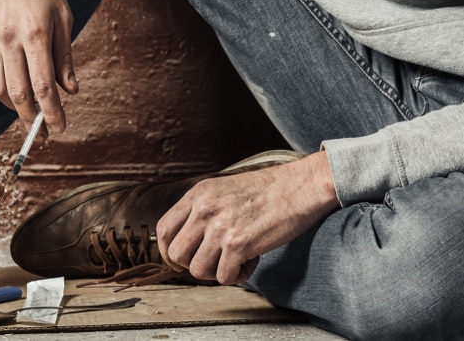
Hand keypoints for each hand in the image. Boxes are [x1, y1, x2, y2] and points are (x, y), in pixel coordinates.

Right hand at [0, 0, 78, 134]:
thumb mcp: (64, 16)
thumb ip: (65, 57)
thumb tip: (71, 91)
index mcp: (34, 31)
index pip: (43, 85)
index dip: (52, 112)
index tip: (60, 128)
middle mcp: (6, 36)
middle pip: (17, 94)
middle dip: (32, 118)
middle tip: (43, 129)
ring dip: (13, 104)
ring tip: (28, 106)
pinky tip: (9, 87)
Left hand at [156, 151, 339, 284]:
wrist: (299, 187)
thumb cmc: (268, 190)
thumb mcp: (225, 189)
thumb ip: (204, 209)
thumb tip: (189, 239)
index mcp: (199, 194)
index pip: (164, 228)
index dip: (168, 251)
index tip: (180, 261)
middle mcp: (204, 209)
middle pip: (176, 254)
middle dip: (193, 265)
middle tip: (214, 261)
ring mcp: (220, 226)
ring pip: (197, 270)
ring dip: (216, 272)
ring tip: (236, 259)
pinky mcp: (238, 244)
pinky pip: (224, 277)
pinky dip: (238, 276)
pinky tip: (252, 260)